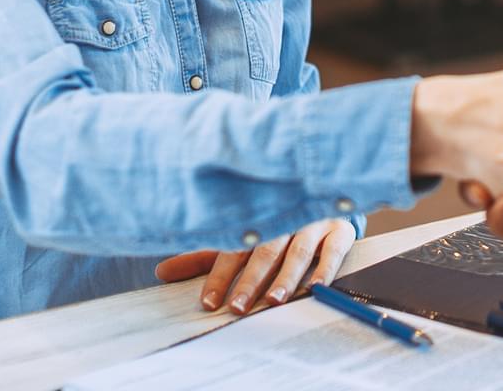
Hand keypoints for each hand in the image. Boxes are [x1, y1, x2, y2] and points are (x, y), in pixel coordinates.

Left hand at [154, 218, 356, 313]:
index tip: (208, 303)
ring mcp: (313, 224)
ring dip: (286, 276)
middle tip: (239, 307)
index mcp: (256, 223)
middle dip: (251, 280)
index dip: (219, 277)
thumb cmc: (276, 225)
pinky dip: (325, 267)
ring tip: (274, 299)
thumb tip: (162, 271)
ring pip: (298, 251)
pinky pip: (334, 249)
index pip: (233, 250)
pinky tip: (317, 286)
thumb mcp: (240, 238)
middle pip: (265, 252)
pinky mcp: (340, 230)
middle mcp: (283, 221)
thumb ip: (204, 256)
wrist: (324, 195)